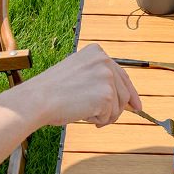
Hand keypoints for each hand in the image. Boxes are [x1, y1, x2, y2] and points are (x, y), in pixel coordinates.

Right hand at [24, 44, 141, 127]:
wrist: (37, 99)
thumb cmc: (51, 91)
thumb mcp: (77, 73)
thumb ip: (97, 78)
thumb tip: (120, 97)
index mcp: (96, 52)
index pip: (122, 74)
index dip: (130, 93)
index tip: (136, 105)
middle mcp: (104, 61)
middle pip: (124, 92)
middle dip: (116, 110)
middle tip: (103, 120)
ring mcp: (107, 77)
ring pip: (118, 106)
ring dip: (104, 116)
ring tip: (84, 114)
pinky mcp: (107, 95)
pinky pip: (110, 115)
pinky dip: (98, 121)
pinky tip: (82, 115)